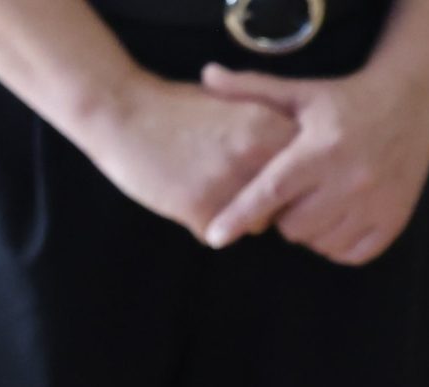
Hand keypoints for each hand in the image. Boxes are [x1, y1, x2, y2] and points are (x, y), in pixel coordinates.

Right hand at [67, 74, 296, 243]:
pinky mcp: (202, 208)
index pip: (305, 180)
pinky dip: (202, 223)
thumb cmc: (180, 110)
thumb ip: (274, 138)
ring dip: (235, 216)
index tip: (268, 179)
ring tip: (202, 186)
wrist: (121, 110)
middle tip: (227, 183)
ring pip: (255, 225)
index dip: (289, 184)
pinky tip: (182, 196)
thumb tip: (307, 178)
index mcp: (272, 129)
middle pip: (285, 206)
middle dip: (265, 203)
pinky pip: (218, 235)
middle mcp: (258, 157)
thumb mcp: (238, 108)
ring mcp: (231, 184)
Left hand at [197, 59, 428, 262]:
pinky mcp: (394, 221)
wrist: (409, 105)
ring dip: (310, 231)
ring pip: (321, 243)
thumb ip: (252, 89)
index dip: (240, 215)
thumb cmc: (345, 101)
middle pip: (293, 226)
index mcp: (320, 150)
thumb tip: (206, 76)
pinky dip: (336, 244)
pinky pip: (351, 254)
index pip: (272, 191)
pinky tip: (336, 219)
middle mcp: (349, 181)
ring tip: (314, 204)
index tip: (216, 235)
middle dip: (282, 216)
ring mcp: (375, 205)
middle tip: (291, 194)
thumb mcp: (300, 92)